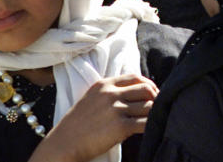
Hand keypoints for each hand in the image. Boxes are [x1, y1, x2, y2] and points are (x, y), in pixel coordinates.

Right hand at [28, 74, 158, 161]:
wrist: (62, 145)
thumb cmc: (77, 126)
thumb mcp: (91, 100)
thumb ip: (110, 93)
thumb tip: (134, 94)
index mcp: (104, 84)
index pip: (135, 77)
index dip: (148, 84)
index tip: (153, 94)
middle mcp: (110, 93)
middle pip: (146, 89)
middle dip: (156, 98)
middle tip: (159, 108)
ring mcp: (115, 109)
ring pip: (149, 105)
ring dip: (155, 112)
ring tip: (156, 119)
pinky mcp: (119, 126)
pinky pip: (145, 123)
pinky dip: (152, 125)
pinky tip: (152, 130)